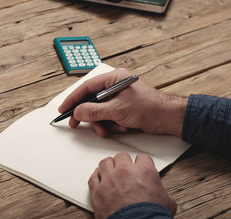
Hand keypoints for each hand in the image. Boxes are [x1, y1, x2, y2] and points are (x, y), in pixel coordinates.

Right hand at [58, 68, 187, 136]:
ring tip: (109, 129)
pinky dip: (112, 124)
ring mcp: (119, 97)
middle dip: (89, 115)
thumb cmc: (148, 107)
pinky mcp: (123, 108)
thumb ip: (94, 111)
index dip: (73, 98)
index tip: (64, 109)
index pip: (86, 87)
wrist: (167, 118)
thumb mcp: (117, 110)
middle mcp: (115, 86)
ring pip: (99, 111)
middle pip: (91, 100)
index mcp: (113, 78)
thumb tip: (78, 112)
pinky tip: (121, 127)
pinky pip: (109, 116)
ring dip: (102, 123)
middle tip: (77, 124)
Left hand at [88, 152, 176, 218]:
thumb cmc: (152, 217)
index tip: (139, 167)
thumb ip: (162, 192)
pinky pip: (93, 177)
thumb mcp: (168, 202)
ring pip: (105, 163)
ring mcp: (109, 179)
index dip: (141, 163)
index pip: (142, 158)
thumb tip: (163, 197)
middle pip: (121, 157)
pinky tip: (98, 177)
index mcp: (144, 171)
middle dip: (123, 162)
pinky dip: (96, 176)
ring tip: (109, 170)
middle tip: (124, 169)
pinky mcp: (97, 191)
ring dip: (108, 166)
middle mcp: (125, 171)